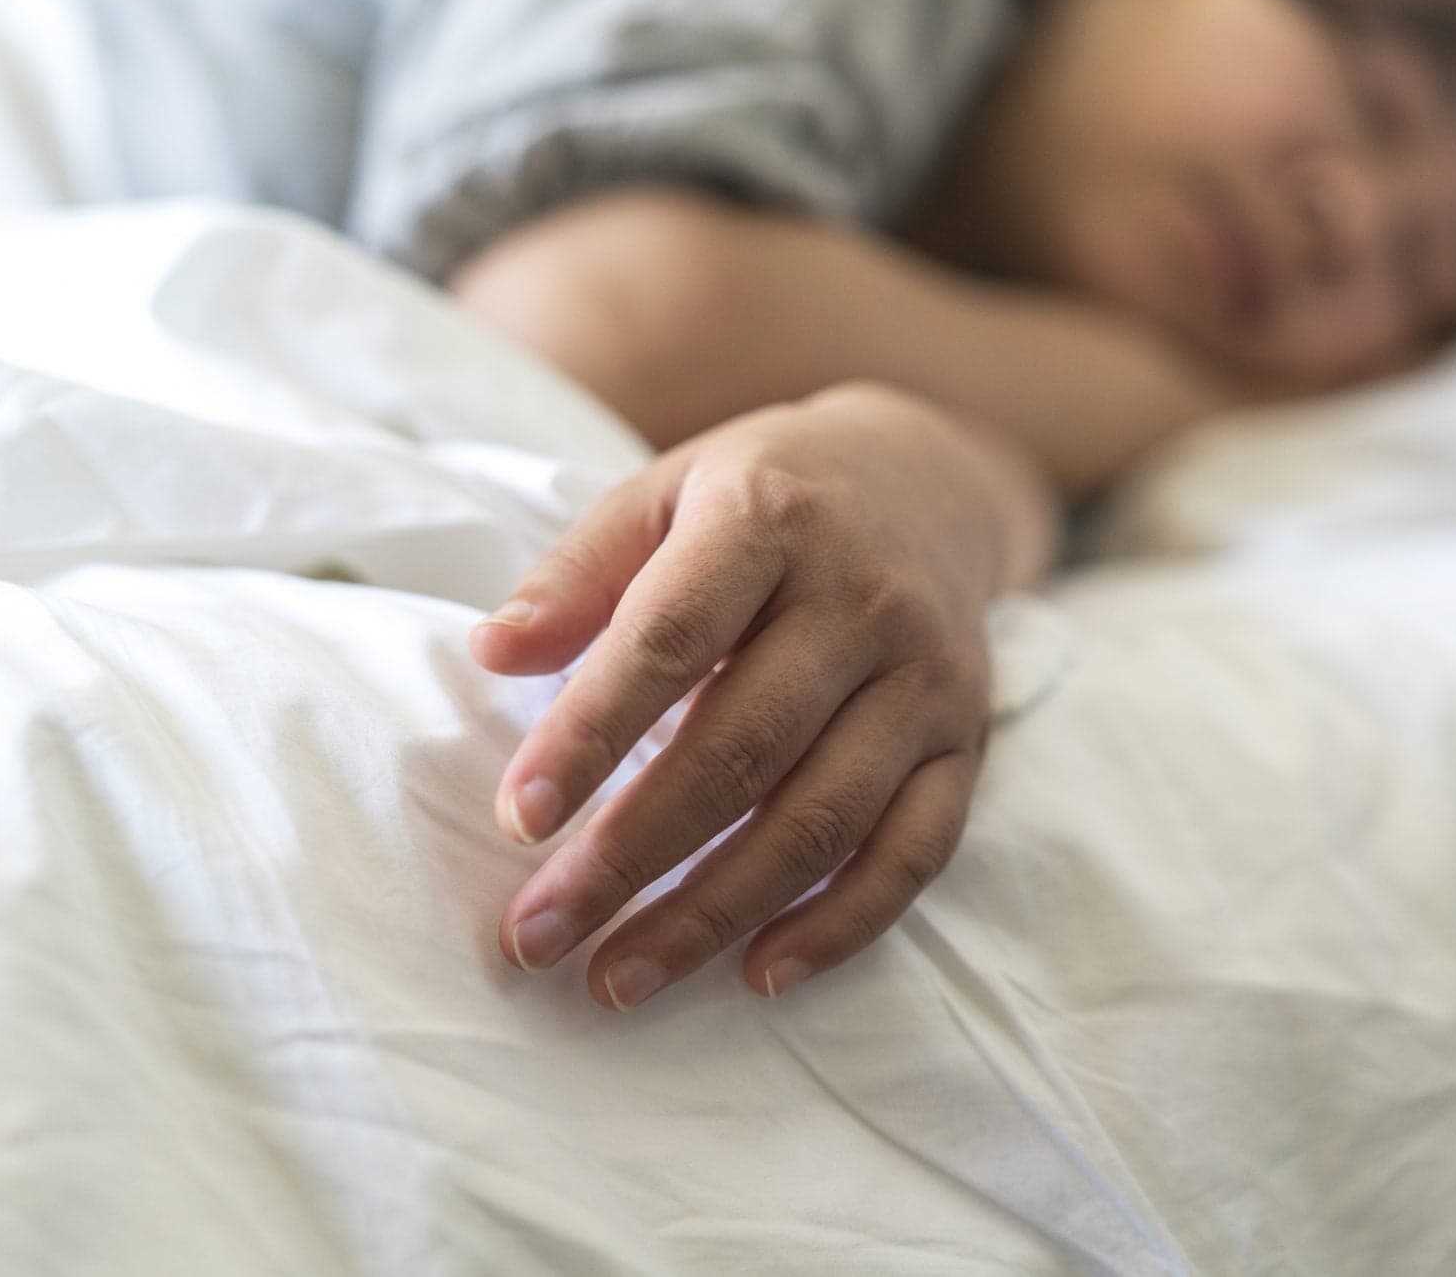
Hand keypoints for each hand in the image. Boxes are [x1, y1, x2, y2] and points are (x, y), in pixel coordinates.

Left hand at [469, 384, 1053, 1008]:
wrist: (929, 478)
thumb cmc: (767, 496)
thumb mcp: (667, 490)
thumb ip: (579, 570)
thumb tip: (491, 654)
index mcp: (770, 521)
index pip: (670, 639)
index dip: (591, 735)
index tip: (518, 821)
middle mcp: (861, 601)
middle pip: (742, 749)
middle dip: (631, 856)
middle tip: (539, 935)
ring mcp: (925, 680)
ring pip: (822, 819)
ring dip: (715, 913)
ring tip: (618, 977)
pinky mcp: (964, 744)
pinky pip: (914, 852)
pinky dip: (841, 925)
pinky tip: (759, 973)